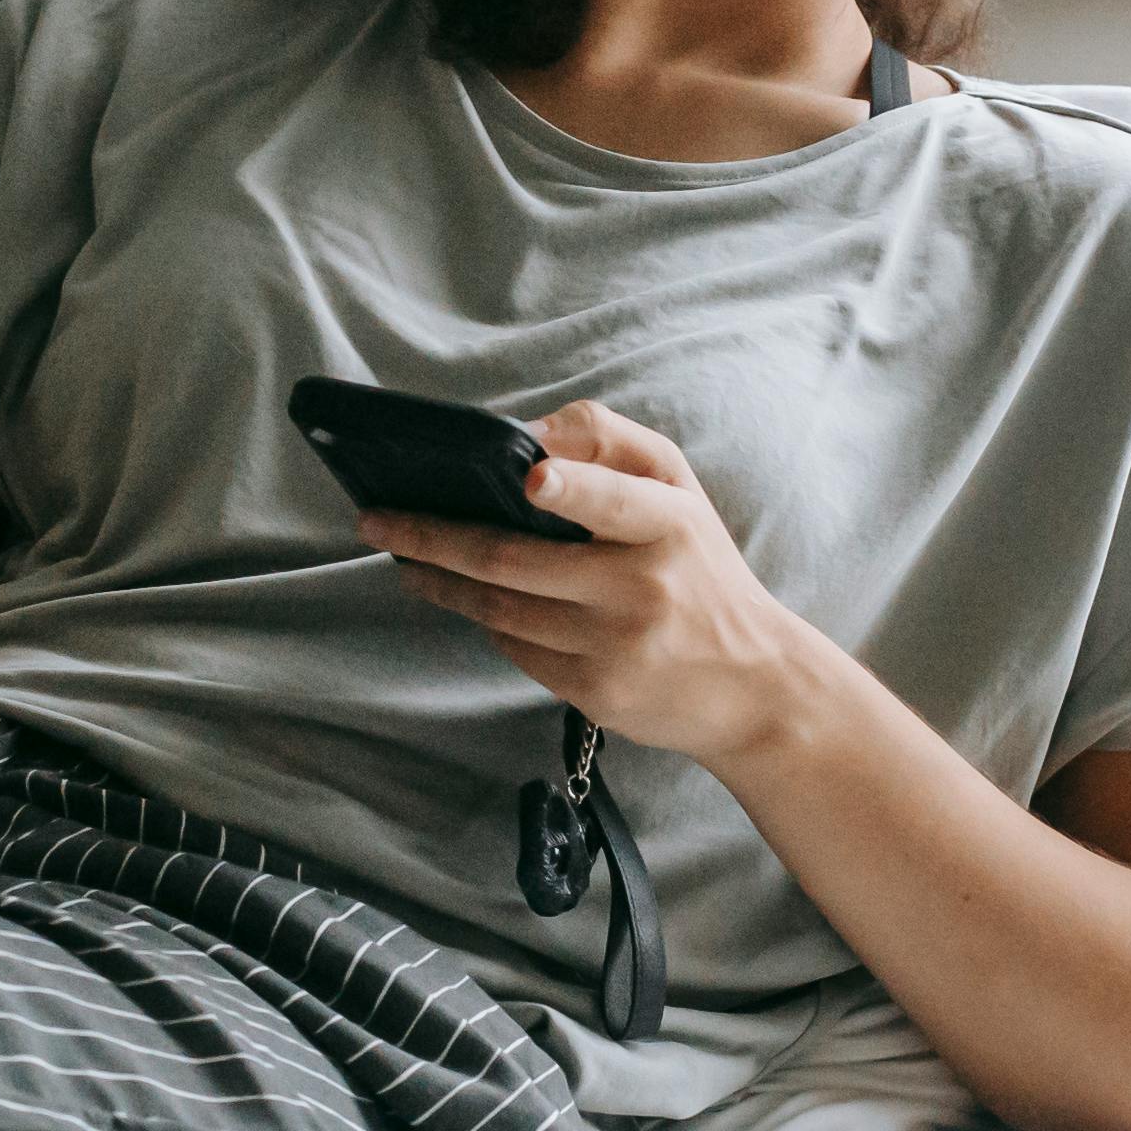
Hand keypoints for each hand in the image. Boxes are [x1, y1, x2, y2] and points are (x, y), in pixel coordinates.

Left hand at [362, 402, 820, 766]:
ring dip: (440, 581)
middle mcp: (644, 587)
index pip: (615, 499)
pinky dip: (486, 620)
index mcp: (671, 525)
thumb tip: (528, 436)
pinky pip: (517, 649)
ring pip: (500, 609)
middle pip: (515, 559)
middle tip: (377, 519)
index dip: (572, 487)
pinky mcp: (597, 694)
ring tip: (404, 558)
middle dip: (432, 536)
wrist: (754, 684)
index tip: (527, 477)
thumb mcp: (680, 491)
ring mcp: (617, 647)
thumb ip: (611, 444)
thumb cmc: (701, 569)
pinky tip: (465, 599)